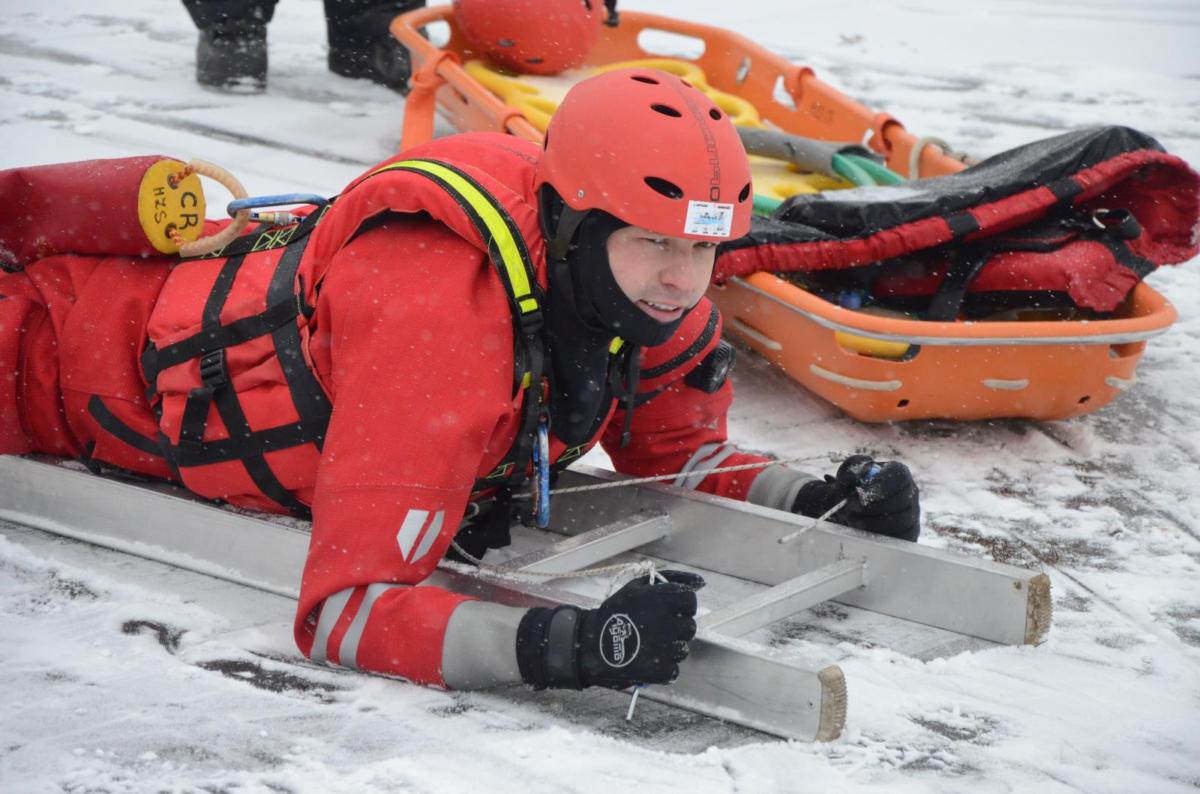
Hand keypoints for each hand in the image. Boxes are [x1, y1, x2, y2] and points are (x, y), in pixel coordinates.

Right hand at [516, 570, 703, 689]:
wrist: (589, 645)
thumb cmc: (614, 613)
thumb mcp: (637, 587)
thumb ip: (670, 580)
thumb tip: (701, 582)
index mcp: (663, 599)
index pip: (691, 599)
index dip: (682, 605)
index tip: (670, 610)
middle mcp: (668, 622)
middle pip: (689, 626)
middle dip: (675, 628)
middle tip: (654, 629)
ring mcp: (666, 648)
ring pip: (683, 649)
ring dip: (669, 648)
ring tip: (647, 645)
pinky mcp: (661, 670)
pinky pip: (674, 669)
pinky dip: (662, 668)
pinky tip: (646, 660)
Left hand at [792, 455, 920, 540]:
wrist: (851, 511)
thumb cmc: (851, 489)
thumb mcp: (848, 475)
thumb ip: (850, 470)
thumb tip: (858, 476)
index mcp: (899, 474)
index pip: (899, 475)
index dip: (880, 484)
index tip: (859, 492)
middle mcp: (911, 493)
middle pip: (901, 500)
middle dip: (871, 507)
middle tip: (848, 509)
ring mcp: (913, 515)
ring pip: (899, 522)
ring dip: (870, 522)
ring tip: (850, 520)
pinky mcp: (909, 535)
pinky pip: (898, 539)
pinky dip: (876, 537)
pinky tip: (860, 532)